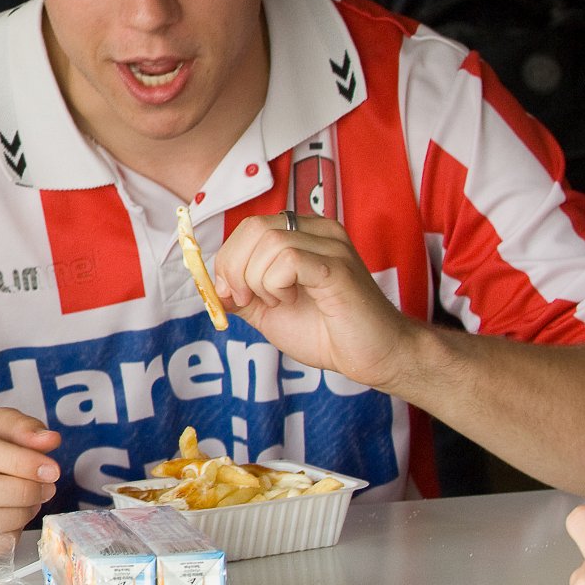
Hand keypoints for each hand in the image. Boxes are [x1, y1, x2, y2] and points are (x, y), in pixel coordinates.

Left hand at [213, 211, 417, 390]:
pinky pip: (288, 260)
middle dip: (235, 268)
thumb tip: (210, 285)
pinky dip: (275, 285)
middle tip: (248, 300)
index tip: (232, 294)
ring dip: (257, 281)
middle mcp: (318, 231)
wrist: (374, 357)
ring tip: (279, 303)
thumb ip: (239, 294)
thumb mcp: (268, 311)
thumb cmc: (326, 332)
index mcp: (302, 235)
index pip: (248, 227)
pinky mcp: (337, 267)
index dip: (228, 259)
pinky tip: (291, 301)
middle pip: (253, 227)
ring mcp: (331, 246)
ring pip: (268, 243)